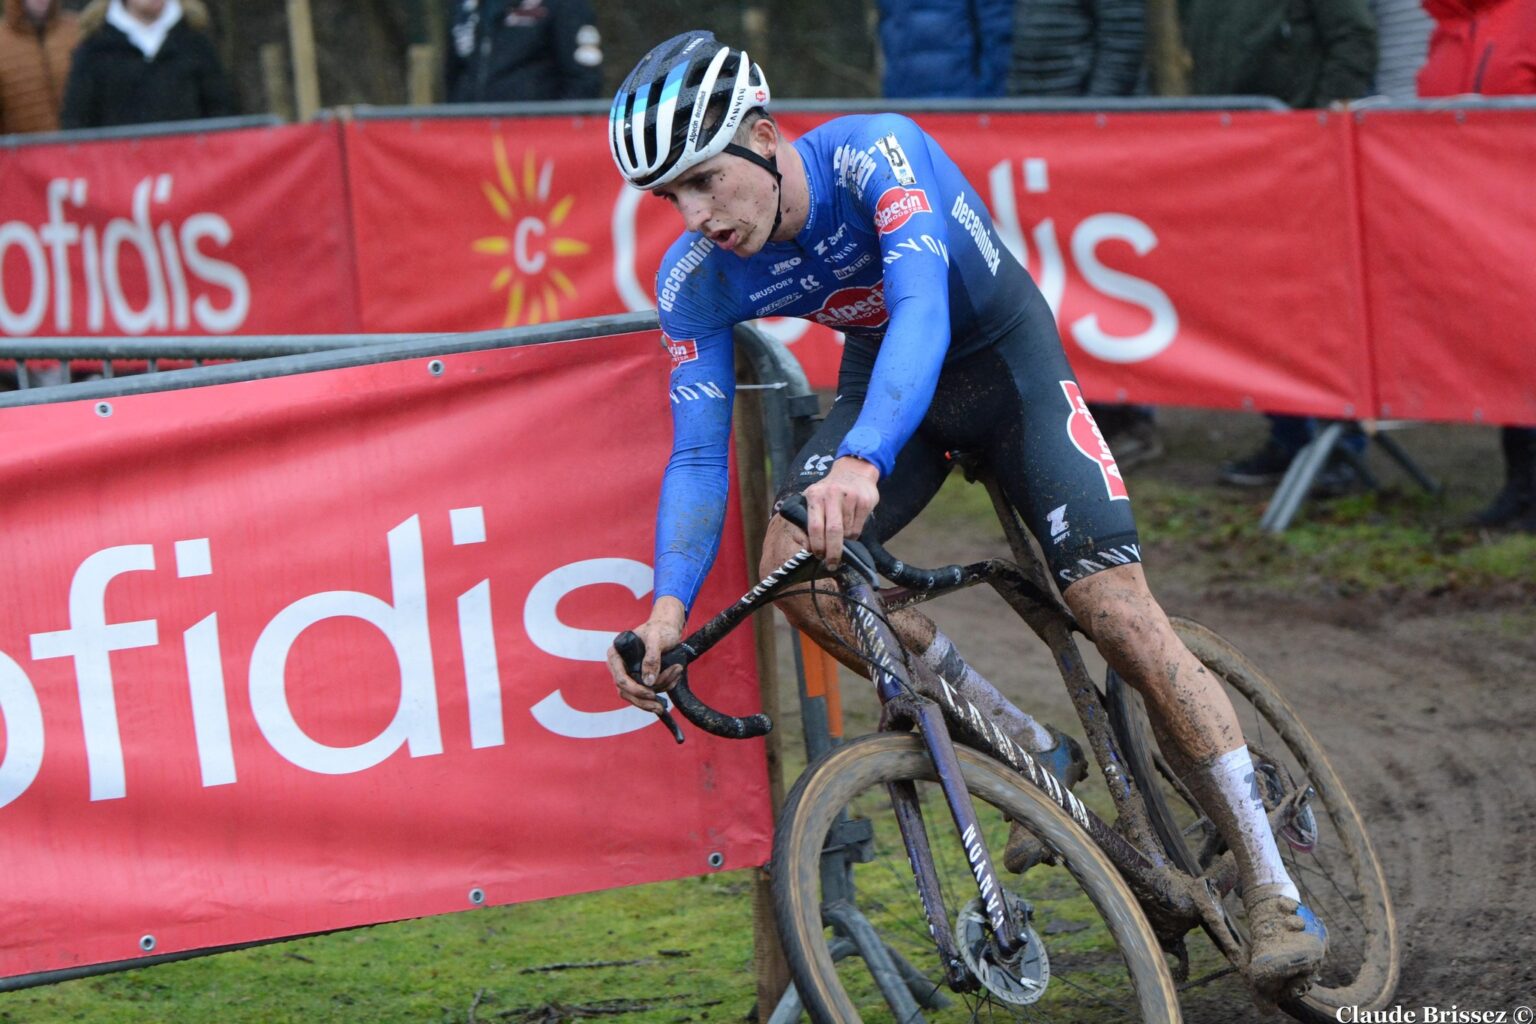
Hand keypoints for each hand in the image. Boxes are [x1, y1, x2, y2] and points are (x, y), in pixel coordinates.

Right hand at [606, 598, 686, 712]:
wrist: (667, 629)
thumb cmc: (660, 630)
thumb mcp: (656, 639)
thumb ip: (652, 657)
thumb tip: (648, 681)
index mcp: (616, 654)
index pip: (620, 679)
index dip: (635, 689)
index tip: (651, 693)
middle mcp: (619, 666)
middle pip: (626, 692)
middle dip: (645, 700)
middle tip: (660, 706)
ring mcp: (629, 674)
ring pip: (638, 695)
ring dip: (659, 689)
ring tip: (676, 673)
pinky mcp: (639, 679)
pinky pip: (647, 692)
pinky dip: (663, 688)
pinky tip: (674, 678)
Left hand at [800, 456, 879, 569]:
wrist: (854, 471)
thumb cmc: (829, 491)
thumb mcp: (813, 500)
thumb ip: (804, 523)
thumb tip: (807, 547)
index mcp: (814, 495)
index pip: (814, 526)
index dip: (816, 545)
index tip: (818, 556)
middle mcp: (831, 493)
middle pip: (833, 531)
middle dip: (833, 552)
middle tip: (832, 563)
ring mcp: (850, 496)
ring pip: (847, 531)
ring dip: (844, 541)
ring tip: (842, 537)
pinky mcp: (865, 500)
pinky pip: (859, 527)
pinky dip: (854, 534)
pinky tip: (851, 527)